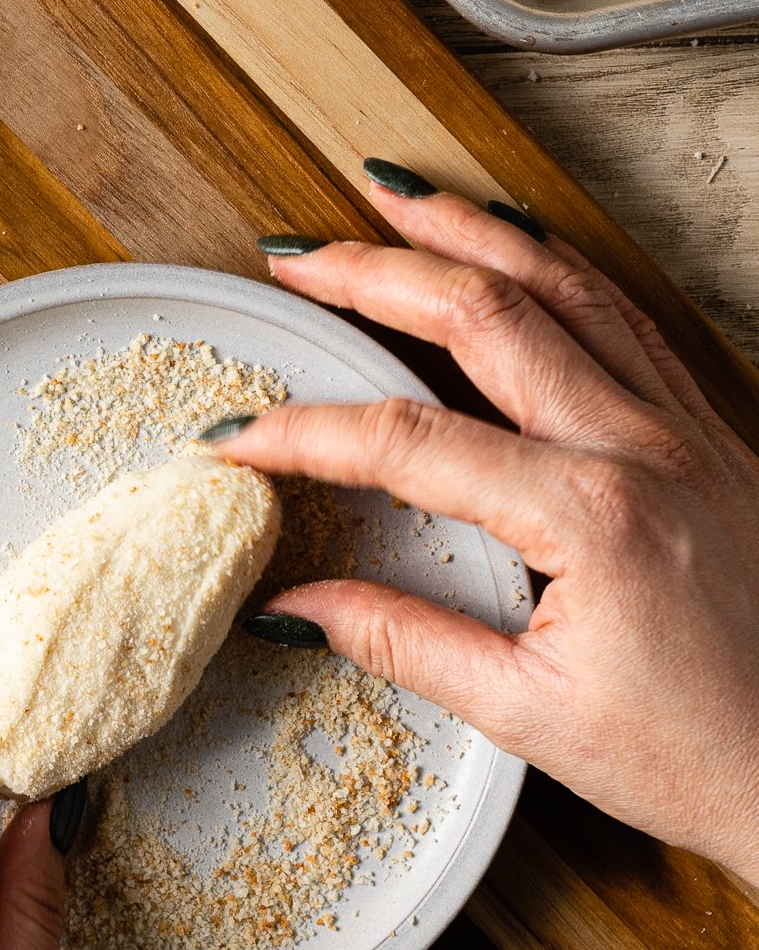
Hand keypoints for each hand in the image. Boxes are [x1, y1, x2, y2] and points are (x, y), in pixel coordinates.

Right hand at [213, 164, 758, 884]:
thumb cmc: (700, 754)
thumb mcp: (530, 713)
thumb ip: (402, 642)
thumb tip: (297, 610)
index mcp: (588, 513)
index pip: (409, 442)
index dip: (308, 432)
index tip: (241, 435)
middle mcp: (639, 444)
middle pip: (483, 315)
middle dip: (375, 271)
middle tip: (301, 256)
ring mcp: (683, 425)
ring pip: (562, 284)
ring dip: (468, 231)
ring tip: (395, 195)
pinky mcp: (708, 430)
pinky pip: (622, 314)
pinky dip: (555, 264)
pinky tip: (516, 250)